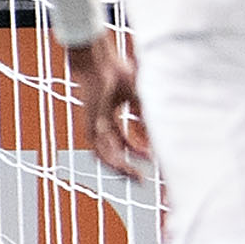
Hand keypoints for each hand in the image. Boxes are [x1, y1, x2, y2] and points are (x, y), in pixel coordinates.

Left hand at [69, 29, 150, 179]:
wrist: (98, 63)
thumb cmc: (116, 73)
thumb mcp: (138, 96)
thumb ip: (144, 115)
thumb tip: (154, 135)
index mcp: (110, 117)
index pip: (123, 141)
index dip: (137, 151)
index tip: (152, 159)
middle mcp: (101, 124)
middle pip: (113, 153)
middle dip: (128, 167)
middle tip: (142, 180)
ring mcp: (94, 127)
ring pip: (106, 156)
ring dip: (121, 168)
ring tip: (136, 178)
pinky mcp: (90, 127)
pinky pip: (99, 150)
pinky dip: (113, 159)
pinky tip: (126, 165)